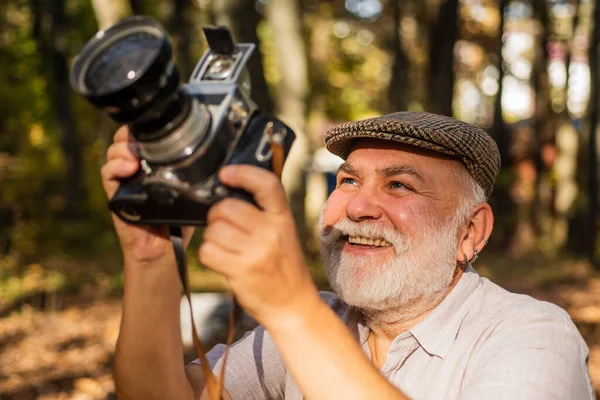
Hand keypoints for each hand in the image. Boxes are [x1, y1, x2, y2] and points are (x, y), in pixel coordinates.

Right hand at [101, 126, 192, 264]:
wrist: (163, 248)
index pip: (142, 137)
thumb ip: (192, 173)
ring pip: (113, 153)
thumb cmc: (177, 219)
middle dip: (129, 134)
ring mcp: (124, 180)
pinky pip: (107, 175)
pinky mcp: (115, 194)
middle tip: (140, 140)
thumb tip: (210, 157)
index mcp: (153, 164)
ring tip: (133, 156)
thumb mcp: (188, 191)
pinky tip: (127, 168)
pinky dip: (114, 167)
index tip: (152, 128)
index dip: (142, 128)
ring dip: (121, 149)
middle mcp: (136, 169)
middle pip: (124, 140)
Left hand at [198, 165, 317, 326]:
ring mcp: (257, 251)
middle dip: (216, 216)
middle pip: (226, 207)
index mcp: (283, 218)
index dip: (243, 173)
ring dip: (211, 237)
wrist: (293, 305)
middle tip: (223, 226)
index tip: (225, 174)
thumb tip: (227, 191)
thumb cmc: (283, 267)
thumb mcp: (283, 233)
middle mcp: (272, 231)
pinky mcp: (241, 270)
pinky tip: (221, 260)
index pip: (266, 184)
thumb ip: (264, 213)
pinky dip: (208, 255)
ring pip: (214, 229)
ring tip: (225, 247)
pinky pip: (208, 251)